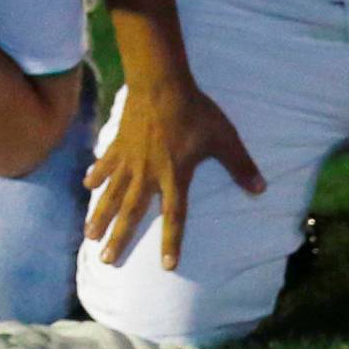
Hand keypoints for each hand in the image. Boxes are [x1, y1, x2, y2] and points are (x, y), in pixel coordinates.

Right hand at [84, 76, 265, 270]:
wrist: (160, 82)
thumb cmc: (194, 111)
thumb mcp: (223, 138)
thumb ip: (240, 165)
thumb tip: (261, 189)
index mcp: (175, 176)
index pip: (174, 216)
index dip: (172, 241)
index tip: (167, 265)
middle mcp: (148, 174)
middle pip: (132, 212)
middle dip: (120, 238)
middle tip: (107, 260)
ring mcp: (129, 159)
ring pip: (112, 193)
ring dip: (100, 215)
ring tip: (89, 235)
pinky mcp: (118, 143)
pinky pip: (106, 164)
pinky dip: (96, 175)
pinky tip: (87, 185)